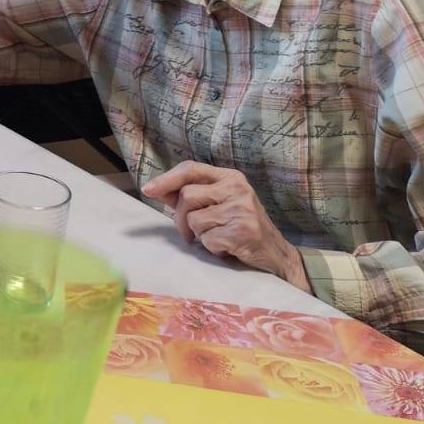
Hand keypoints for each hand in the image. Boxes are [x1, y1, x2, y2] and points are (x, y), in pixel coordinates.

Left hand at [141, 162, 309, 291]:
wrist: (276, 255)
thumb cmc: (240, 228)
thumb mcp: (218, 205)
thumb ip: (189, 196)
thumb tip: (156, 189)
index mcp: (230, 177)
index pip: (190, 169)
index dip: (166, 179)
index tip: (148, 190)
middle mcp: (238, 188)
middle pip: (187, 196)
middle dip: (180, 218)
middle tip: (190, 232)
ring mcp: (242, 209)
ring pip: (195, 220)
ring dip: (198, 235)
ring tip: (217, 237)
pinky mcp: (243, 231)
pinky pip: (208, 239)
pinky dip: (211, 248)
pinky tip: (227, 248)